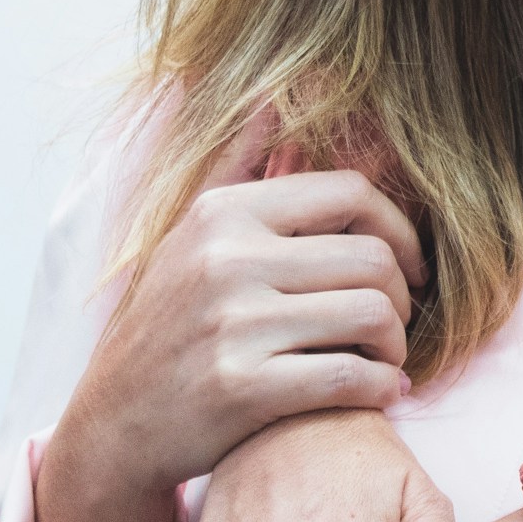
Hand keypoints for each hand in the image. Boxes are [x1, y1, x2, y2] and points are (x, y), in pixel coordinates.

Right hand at [35, 114, 426, 521]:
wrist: (113, 424)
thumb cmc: (168, 324)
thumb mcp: (188, 235)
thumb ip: (236, 165)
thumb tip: (276, 97)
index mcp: (223, 214)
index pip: (351, 193)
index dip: (398, 228)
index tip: (409, 264)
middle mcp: (226, 260)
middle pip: (372, 258)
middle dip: (403, 296)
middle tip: (397, 322)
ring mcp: (233, 326)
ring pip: (373, 316)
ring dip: (397, 345)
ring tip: (387, 358)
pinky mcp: (242, 390)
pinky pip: (352, 377)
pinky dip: (381, 387)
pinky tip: (379, 392)